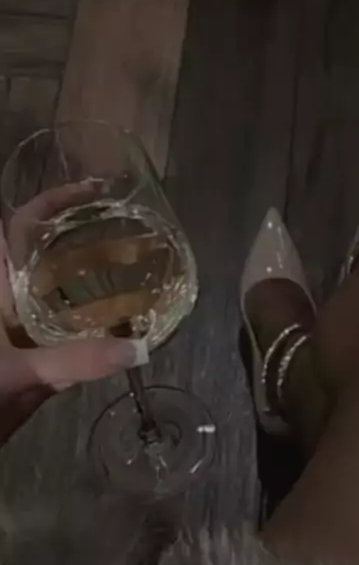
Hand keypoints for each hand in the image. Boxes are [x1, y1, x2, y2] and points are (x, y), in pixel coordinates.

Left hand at [0, 218, 140, 447]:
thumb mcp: (17, 373)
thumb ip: (73, 361)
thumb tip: (137, 350)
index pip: (20, 227)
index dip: (51, 202)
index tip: (94, 192)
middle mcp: (13, 300)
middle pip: (46, 253)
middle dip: (83, 235)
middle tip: (130, 226)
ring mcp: (24, 328)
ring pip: (61, 292)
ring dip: (94, 279)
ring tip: (139, 266)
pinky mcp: (36, 358)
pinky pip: (72, 334)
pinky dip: (99, 328)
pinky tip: (131, 327)